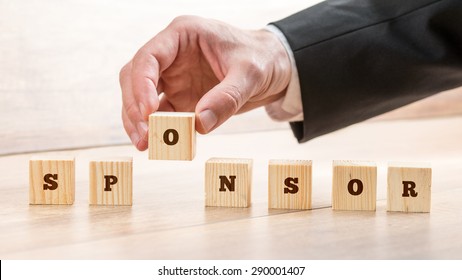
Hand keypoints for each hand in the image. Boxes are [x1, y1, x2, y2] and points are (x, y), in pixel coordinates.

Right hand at [119, 16, 290, 150]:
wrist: (274, 68)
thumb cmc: (261, 58)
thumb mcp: (250, 74)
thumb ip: (226, 97)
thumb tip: (199, 124)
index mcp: (183, 35)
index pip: (149, 56)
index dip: (141, 84)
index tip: (149, 112)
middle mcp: (172, 55)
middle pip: (135, 77)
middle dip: (135, 106)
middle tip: (144, 134)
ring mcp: (174, 77)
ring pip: (141, 97)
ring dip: (139, 121)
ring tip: (145, 144)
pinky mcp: (180, 97)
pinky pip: (162, 114)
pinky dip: (158, 129)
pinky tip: (158, 145)